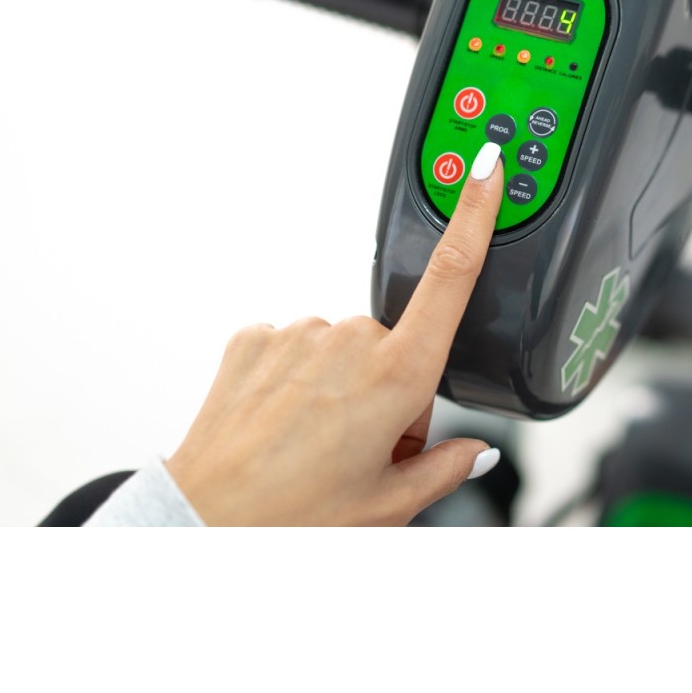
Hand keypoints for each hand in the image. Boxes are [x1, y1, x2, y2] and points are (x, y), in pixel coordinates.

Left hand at [166, 143, 504, 524]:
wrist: (202, 523)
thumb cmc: (293, 518)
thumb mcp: (389, 507)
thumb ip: (444, 468)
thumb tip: (472, 452)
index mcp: (397, 375)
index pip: (450, 275)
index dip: (475, 214)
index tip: (488, 169)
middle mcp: (349, 340)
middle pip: (395, 347)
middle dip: (389, 392)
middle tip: (360, 451)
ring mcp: (298, 334)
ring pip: (343, 351)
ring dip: (339, 389)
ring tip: (312, 445)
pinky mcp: (255, 337)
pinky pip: (296, 350)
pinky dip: (295, 383)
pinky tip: (281, 425)